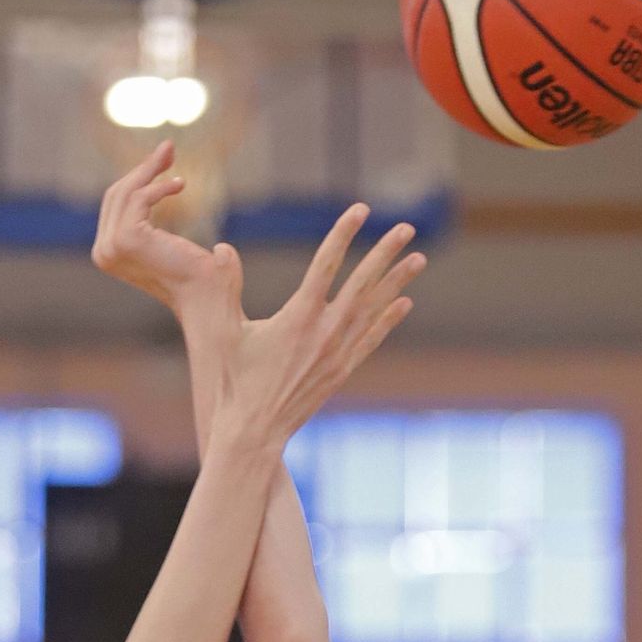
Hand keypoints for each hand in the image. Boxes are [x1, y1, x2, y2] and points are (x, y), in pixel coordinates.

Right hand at [92, 140, 222, 311]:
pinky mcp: (127, 238)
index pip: (115, 206)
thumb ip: (199, 253)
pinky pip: (140, 197)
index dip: (137, 180)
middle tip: (168, 147)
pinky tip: (181, 184)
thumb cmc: (209, 288)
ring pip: (126, 191)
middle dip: (143, 168)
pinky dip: (160, 187)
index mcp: (110, 256)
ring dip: (150, 169)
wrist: (212, 304)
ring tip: (171, 153)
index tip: (164, 163)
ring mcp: (112, 247)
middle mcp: (104, 253)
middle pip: (116, 194)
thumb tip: (220, 249)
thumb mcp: (193, 262)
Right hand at [216, 204, 423, 453]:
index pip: (326, 264)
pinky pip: (371, 339)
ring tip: (420, 258)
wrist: (254, 432)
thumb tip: (221, 249)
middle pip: (362, 283)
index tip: (360, 209)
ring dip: (397, 282)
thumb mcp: (223, 333)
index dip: (343, 233)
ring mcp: (338, 353)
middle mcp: (325, 332)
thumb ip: (224, 289)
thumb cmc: (234, 382)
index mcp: (297, 317)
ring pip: (373, 309)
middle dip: (385, 253)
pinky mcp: (341, 371)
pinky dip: (388, 319)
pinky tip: (405, 303)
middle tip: (407, 228)